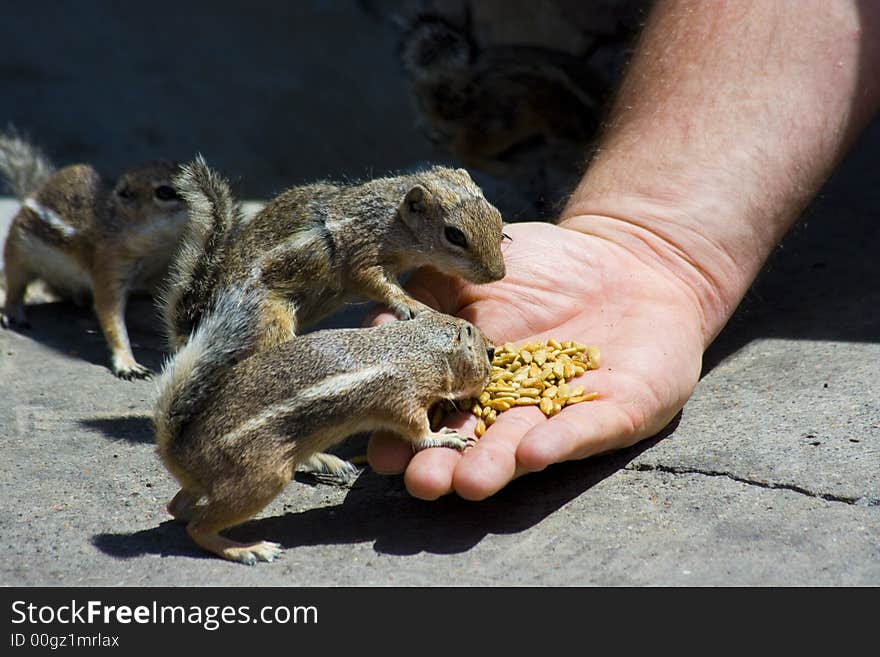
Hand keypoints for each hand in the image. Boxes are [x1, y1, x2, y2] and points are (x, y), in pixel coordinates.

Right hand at [367, 218, 708, 499]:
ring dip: (497, 465)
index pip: (434, 412)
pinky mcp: (617, 410)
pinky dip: (562, 440)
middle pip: (475, 442)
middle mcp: (513, 407)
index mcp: (472, 380)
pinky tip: (535, 452)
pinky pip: (588, 427)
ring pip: (524, 445)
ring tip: (470, 483)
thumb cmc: (541, 264)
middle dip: (448, 465)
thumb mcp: (469, 272)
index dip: (408, 433)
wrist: (627, 256)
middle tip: (423, 482)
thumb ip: (424, 299)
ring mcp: (563, 411)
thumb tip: (374, 325)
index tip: (381, 453)